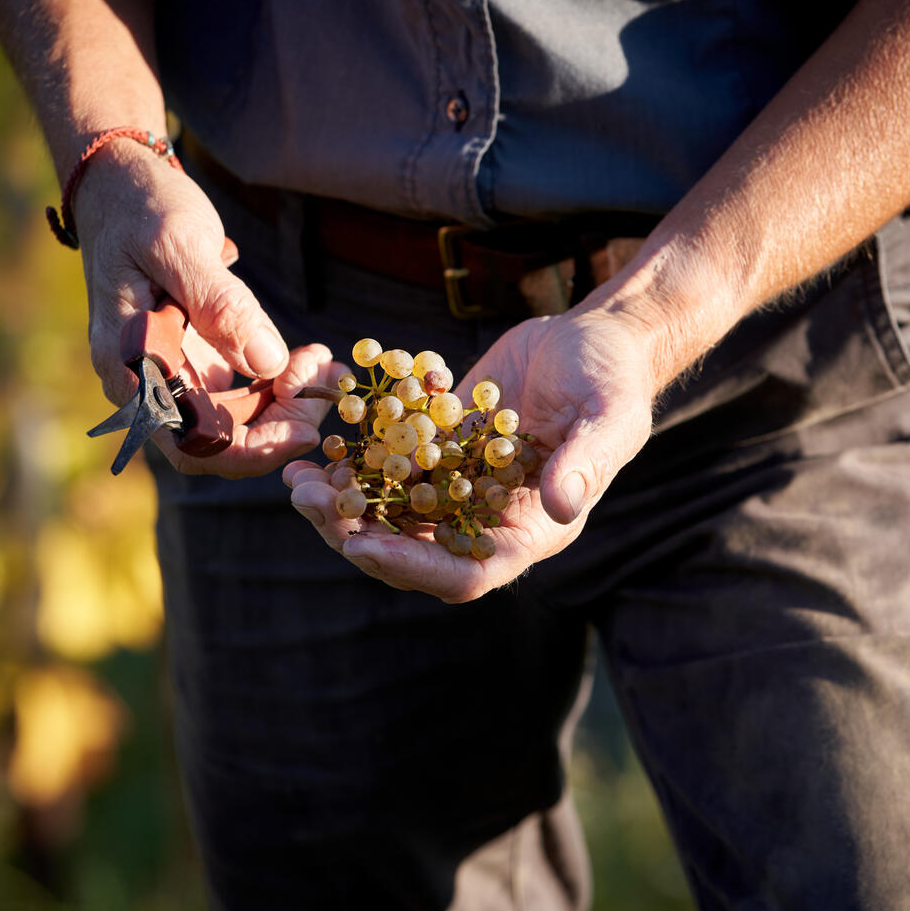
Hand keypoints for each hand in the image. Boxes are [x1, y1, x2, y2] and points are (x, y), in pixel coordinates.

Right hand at [73, 145, 338, 476]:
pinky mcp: (191, 365)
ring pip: (235, 425)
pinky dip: (276, 386)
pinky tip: (305, 357)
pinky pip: (238, 397)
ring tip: (319, 361)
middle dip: (279, 425)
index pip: (192, 444)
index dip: (252, 450)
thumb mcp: (180, 244)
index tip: (306, 430)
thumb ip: (220, 304)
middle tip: (323, 383)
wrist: (121, 186)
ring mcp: (169, 377)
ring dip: (284, 406)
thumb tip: (266, 362)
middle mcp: (144, 385)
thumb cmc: (142, 209)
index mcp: (129, 365)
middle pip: (219, 443)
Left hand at [286, 308, 659, 600]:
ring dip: (342, 501)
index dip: (412, 567)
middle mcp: (487, 518)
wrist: (593, 337)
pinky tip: (316, 439)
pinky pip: (388, 466)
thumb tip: (561, 507)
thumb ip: (586, 462)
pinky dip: (353, 459)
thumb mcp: (610, 415)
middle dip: (355, 533)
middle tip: (308, 500)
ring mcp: (458, 486)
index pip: (466, 573)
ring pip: (388, 513)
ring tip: (296, 477)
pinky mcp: (438, 450)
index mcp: (530, 530)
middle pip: (411, 551)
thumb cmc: (612, 378)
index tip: (362, 545)